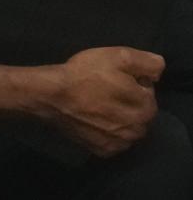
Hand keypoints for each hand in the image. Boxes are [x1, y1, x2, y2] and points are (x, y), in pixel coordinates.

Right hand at [44, 47, 161, 156]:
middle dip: (129, 104)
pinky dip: (108, 132)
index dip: (135, 84)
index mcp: (144, 109)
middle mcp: (136, 131)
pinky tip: (94, 119)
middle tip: (107, 90)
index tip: (117, 77)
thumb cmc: (84, 74)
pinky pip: (114, 141)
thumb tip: (158, 70)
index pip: (149, 96)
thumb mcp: (117, 56)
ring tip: (99, 105)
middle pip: (140, 115)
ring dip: (120, 119)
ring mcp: (119, 144)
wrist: (50, 96)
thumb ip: (146, 62)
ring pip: (128, 130)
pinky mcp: (102, 151)